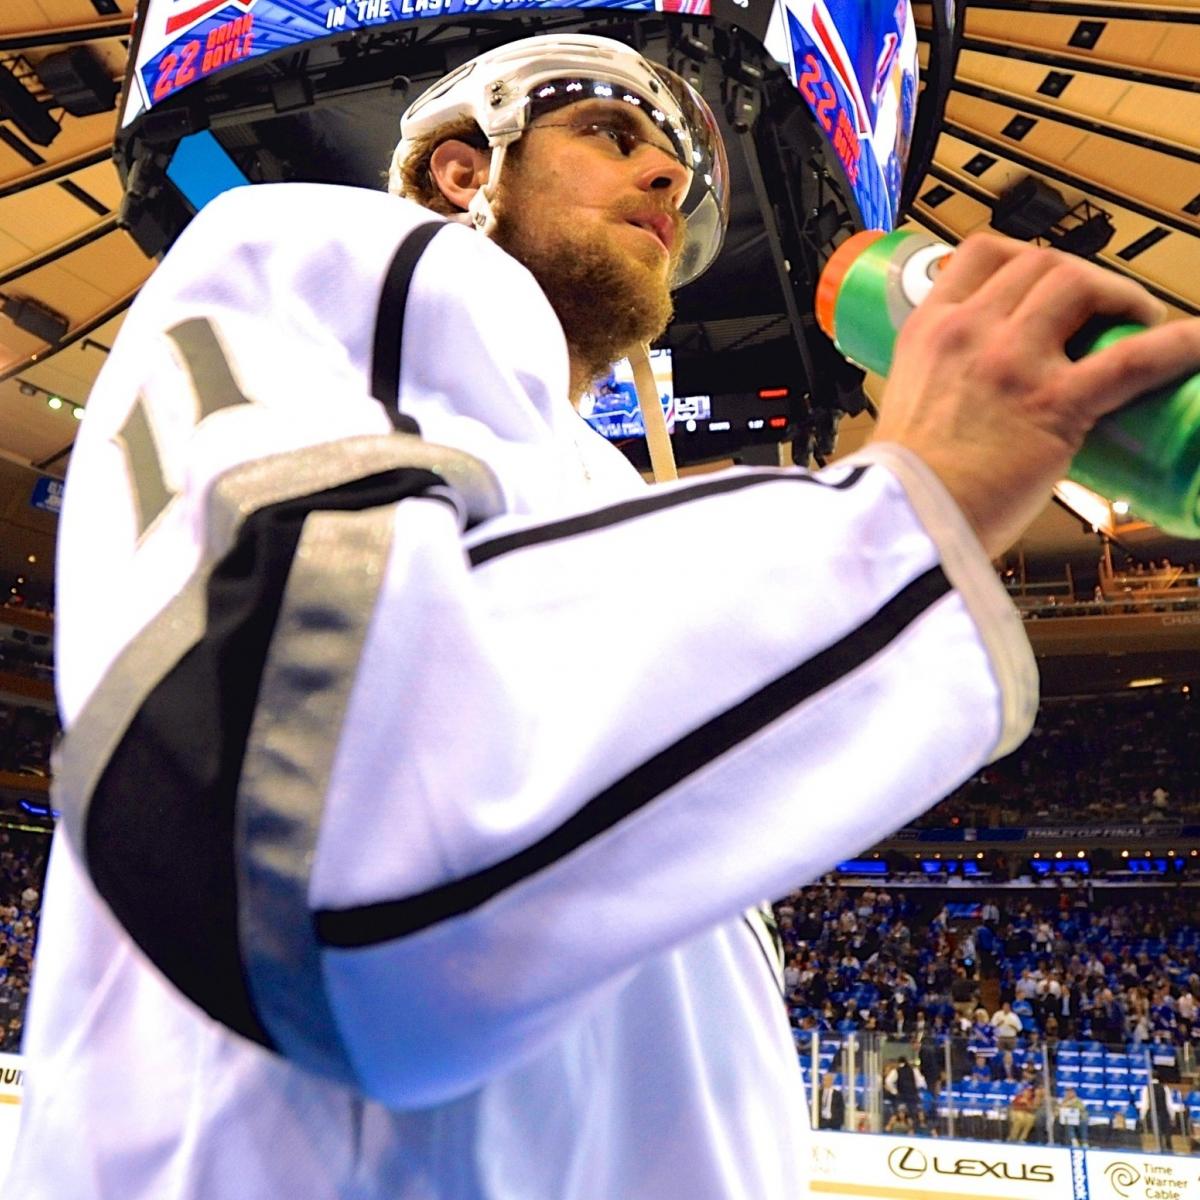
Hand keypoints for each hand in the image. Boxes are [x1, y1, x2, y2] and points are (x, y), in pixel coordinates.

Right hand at [872, 234, 1199, 556]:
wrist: (901, 523)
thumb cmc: (902, 483)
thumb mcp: (908, 407)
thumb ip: (944, 387)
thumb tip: (985, 403)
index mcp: (928, 331)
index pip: (980, 254)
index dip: (1023, 256)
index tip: (1041, 280)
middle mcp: (968, 333)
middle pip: (1040, 262)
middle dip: (1081, 277)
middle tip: (1100, 310)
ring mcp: (1011, 363)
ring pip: (1080, 284)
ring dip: (1119, 295)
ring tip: (1136, 323)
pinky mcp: (1053, 404)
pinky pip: (1131, 360)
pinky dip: (1177, 346)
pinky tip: (1196, 343)